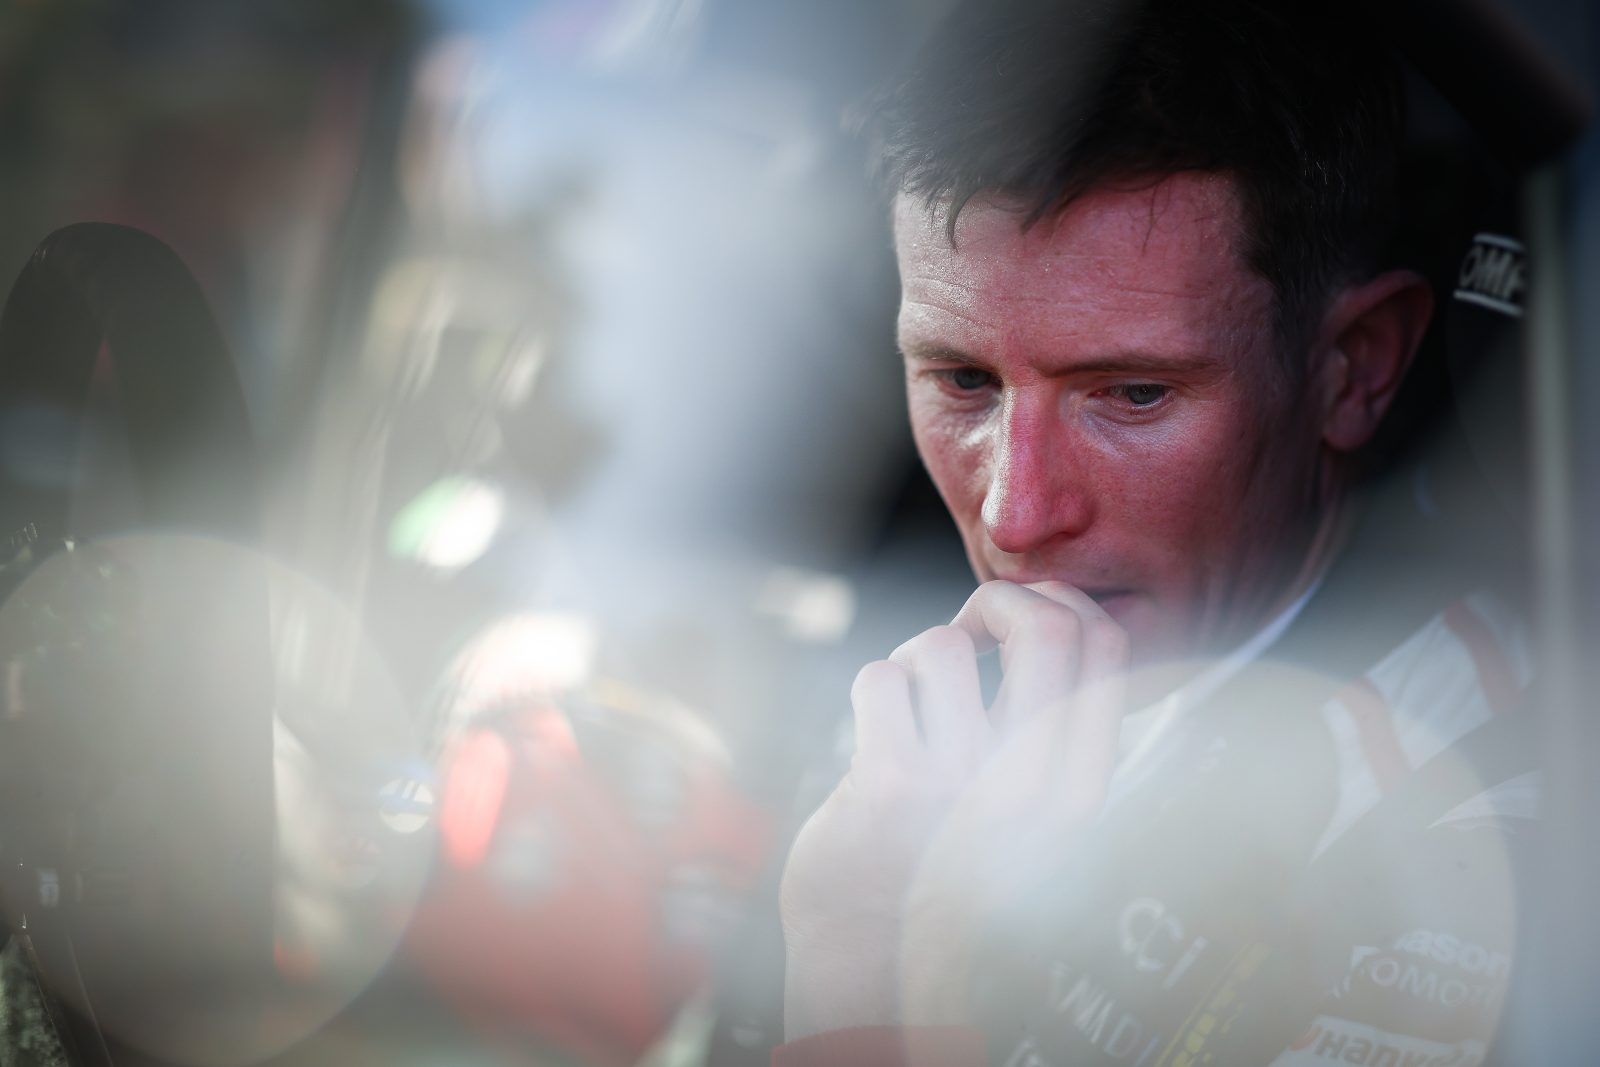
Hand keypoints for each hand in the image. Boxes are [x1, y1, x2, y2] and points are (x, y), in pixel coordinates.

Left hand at [779, 581, 1127, 1038]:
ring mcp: (960, 784)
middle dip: (1000, 599)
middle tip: (970, 627)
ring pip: (943, 645)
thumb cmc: (942, 863)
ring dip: (916, 656)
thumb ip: (1050, 731)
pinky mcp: (889, 785)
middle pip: (1048, 627)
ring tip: (911, 701)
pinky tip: (876, 732)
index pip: (1108, 647)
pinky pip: (881, 677)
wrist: (871, 955)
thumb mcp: (1030, 810)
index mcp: (1078, 785)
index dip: (1060, 604)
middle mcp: (1031, 785)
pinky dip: (873, 690)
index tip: (1019, 624)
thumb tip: (1047, 613)